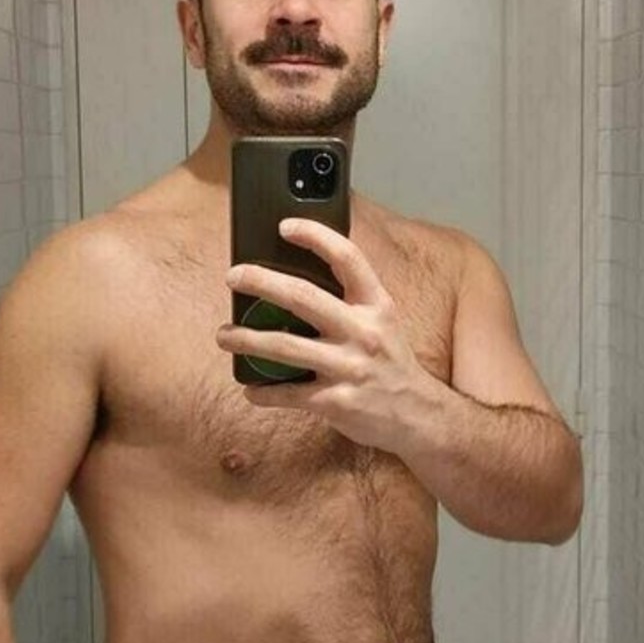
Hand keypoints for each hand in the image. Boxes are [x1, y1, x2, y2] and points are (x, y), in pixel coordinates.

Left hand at [217, 218, 428, 450]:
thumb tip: (298, 280)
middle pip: (303, 297)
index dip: (315, 237)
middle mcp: (363, 332)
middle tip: (233, 276)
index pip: (347, 258)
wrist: (419, 415)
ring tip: (224, 335)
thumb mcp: (383, 322)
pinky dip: (262, 391)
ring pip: (284, 346)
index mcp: (376, 305)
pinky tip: (250, 388)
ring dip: (246, 339)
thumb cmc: (391, 364)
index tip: (285, 226)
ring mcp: (349, 367)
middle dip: (261, 282)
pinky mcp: (336, 402)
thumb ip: (351, 301)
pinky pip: (287, 394)